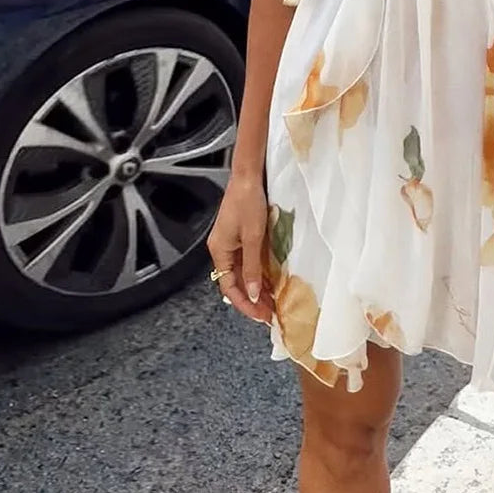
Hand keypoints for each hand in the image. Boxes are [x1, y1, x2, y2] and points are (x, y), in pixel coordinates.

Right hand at [205, 174, 272, 323]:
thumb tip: (253, 294)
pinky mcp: (240, 237)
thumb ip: (253, 267)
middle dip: (253, 299)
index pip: (229, 288)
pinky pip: (247, 262)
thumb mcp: (253, 238)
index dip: (245, 303)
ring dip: (257, 288)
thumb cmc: (248, 203)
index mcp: (219, 251)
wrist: (248, 176)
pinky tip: (271, 282)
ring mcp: (231, 244)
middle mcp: (222, 250)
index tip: (261, 316)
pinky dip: (258, 273)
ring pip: (243, 274)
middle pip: (236, 282)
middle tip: (271, 314)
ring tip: (274, 302)